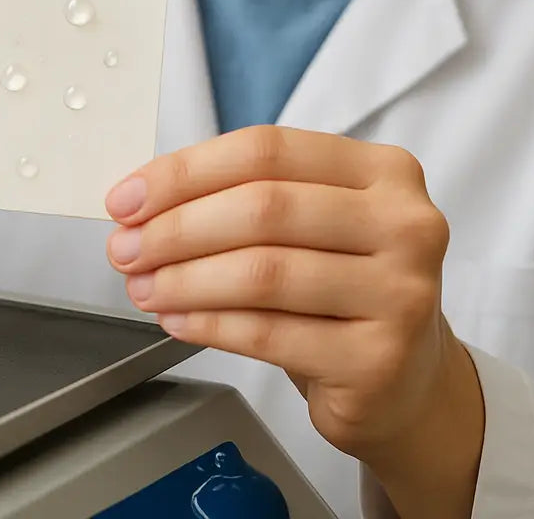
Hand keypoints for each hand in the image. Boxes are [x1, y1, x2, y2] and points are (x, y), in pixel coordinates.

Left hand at [105, 126, 479, 474]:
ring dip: (184, 280)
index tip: (128, 198)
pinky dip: (209, 324)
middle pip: (263, 208)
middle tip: (125, 248)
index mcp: (383, 170)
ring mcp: (401, 294)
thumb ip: (242, 196)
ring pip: (263, 273)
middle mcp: (405, 224)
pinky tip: (177, 319)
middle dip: (176, 228)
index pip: (266, 151)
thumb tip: (140, 202)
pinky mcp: (380, 360)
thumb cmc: (342, 286)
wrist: (407, 382)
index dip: (185, 172)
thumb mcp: (312, 222)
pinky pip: (269, 334)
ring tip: (143, 287)